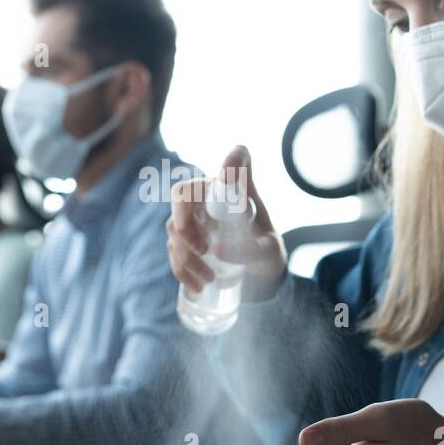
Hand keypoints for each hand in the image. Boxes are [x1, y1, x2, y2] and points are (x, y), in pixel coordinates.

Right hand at [166, 145, 286, 301]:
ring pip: (173, 228)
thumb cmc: (266, 252)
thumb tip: (217, 252)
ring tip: (209, 279)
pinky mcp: (184, 242)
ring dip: (186, 256)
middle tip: (204, 250)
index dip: (232, 160)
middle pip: (182, 196)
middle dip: (185, 224)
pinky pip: (172, 251)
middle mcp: (209, 198)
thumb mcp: (271, 251)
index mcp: (234, 190)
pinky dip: (181, 270)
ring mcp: (193, 219)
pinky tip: (197, 286)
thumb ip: (253, 249)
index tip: (228, 176)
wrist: (259, 274)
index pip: (237, 158)